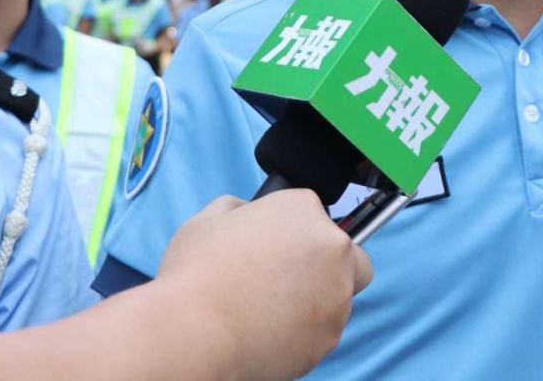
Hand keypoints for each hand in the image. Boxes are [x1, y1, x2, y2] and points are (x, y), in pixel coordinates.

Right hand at [159, 191, 372, 380]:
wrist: (195, 334)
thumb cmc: (196, 275)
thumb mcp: (209, 219)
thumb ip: (239, 208)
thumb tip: (247, 212)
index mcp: (303, 209)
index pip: (312, 212)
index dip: (291, 231)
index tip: (274, 248)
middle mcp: (332, 247)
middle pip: (346, 253)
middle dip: (327, 264)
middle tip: (288, 281)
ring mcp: (337, 293)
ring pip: (339, 296)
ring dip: (316, 301)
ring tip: (269, 311)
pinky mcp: (331, 335)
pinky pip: (325, 331)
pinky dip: (305, 333)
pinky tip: (271, 333)